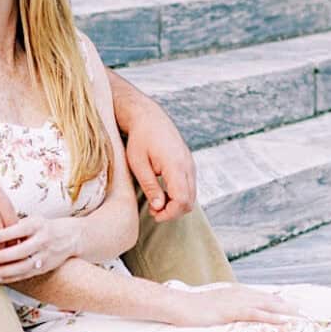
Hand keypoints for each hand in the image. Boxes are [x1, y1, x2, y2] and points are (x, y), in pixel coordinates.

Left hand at [0, 213, 85, 283]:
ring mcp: (45, 256)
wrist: (72, 237)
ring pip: (23, 266)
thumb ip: (13, 225)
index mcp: (38, 225)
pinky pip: (26, 275)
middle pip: (21, 251)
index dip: (5, 234)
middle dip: (1, 257)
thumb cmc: (43, 227)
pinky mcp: (44, 268)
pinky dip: (10, 278)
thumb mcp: (32, 220)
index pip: (21, 229)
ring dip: (4, 271)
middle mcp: (43, 241)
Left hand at [124, 96, 197, 219]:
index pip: (182, 199)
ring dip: (176, 204)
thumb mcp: (138, 164)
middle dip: (173, 211)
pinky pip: (189, 187)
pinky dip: (179, 195)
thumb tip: (159, 207)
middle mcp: (188, 165)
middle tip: (153, 211)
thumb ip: (150, 186)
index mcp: (176, 165)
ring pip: (191, 195)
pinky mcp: (189, 164)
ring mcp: (190, 165)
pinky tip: (163, 194)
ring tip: (156, 203)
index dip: (170, 213)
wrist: (149, 117)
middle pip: (190, 201)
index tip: (154, 214)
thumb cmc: (140, 139)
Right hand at [171, 282, 308, 328]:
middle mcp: (240, 294)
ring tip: (303, 316)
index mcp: (237, 293)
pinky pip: (256, 314)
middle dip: (289, 305)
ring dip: (286, 310)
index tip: (295, 306)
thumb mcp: (213, 308)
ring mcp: (236, 302)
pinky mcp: (231, 311)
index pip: (264, 297)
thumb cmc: (192, 309)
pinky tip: (285, 320)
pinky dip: (272, 316)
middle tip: (307, 312)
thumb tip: (234, 317)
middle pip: (270, 299)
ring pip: (268, 305)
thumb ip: (226, 309)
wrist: (177, 305)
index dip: (280, 302)